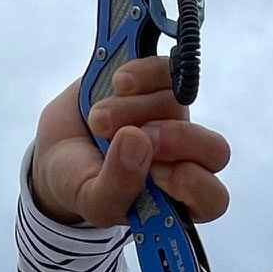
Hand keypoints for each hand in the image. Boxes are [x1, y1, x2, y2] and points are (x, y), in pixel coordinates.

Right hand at [29, 57, 230, 228]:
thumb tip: (139, 142)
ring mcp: (174, 121)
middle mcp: (183, 161)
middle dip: (175, 140)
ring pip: (179, 107)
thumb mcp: (91, 199)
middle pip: (216, 150)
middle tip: (131, 135)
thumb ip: (117, 186)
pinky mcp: (160, 85)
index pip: (213, 198)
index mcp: (176, 201)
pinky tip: (117, 84)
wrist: (56, 145)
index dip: (192, 184)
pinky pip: (171, 71)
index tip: (156, 174)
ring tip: (98, 122)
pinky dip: (143, 74)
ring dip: (134, 110)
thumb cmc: (79, 182)